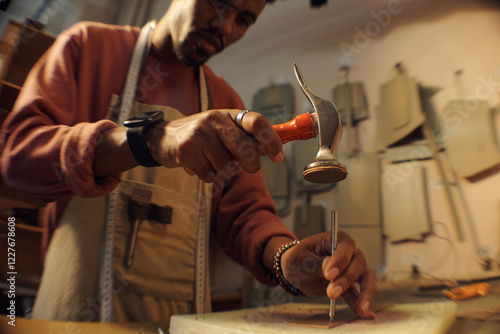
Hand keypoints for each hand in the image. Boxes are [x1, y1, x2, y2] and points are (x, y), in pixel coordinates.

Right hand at [146, 109, 282, 181]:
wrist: (163, 137)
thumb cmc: (201, 136)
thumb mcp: (224, 130)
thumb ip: (245, 138)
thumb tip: (271, 150)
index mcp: (229, 115)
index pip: (257, 122)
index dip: (272, 140)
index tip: (278, 156)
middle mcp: (215, 120)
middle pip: (246, 149)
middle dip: (251, 165)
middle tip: (247, 168)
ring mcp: (200, 134)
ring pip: (227, 167)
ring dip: (224, 171)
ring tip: (212, 162)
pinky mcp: (187, 150)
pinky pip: (210, 175)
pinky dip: (208, 176)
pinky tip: (199, 165)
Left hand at [281, 231, 375, 318]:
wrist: (295, 270)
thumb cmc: (297, 258)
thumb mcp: (300, 259)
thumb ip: (316, 263)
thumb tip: (330, 267)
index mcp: (335, 239)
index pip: (345, 246)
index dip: (340, 260)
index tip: (329, 274)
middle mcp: (348, 252)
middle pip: (358, 263)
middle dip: (346, 279)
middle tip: (331, 292)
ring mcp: (351, 268)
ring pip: (366, 277)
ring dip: (364, 292)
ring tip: (359, 307)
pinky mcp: (349, 284)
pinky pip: (359, 293)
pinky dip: (362, 302)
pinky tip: (364, 313)